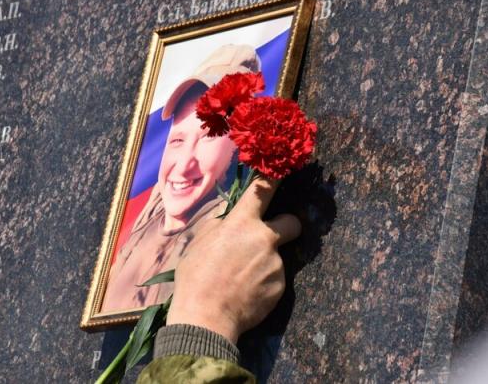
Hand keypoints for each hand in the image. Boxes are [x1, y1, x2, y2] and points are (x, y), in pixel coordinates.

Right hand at [166, 177, 300, 343]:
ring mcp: (275, 264)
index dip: (274, 177)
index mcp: (241, 223)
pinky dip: (263, 284)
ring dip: (264, 264)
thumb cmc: (196, 276)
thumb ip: (219, 226)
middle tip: (270, 239)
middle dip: (287, 226)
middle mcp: (264, 239)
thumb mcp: (199, 242)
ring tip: (241, 280)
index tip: (283, 169)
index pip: (263, 190)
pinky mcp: (280, 287)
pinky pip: (274, 279)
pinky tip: (246, 294)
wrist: (206, 317)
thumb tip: (229, 221)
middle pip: (292, 222)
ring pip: (276, 256)